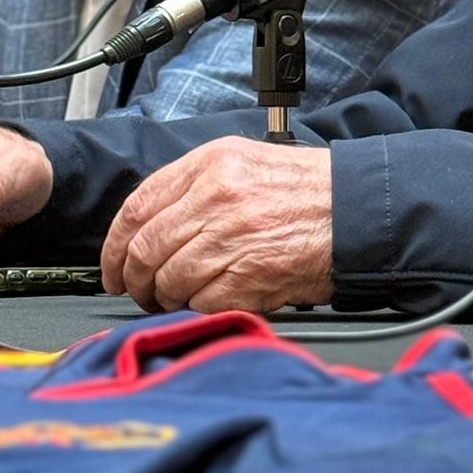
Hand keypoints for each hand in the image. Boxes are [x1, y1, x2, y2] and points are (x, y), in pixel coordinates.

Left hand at [100, 137, 332, 312]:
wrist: (360, 211)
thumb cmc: (310, 192)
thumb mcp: (247, 163)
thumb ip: (196, 186)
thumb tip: (153, 226)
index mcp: (210, 164)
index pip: (136, 207)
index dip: (113, 245)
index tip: (112, 266)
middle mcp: (216, 198)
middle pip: (145, 249)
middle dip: (134, 279)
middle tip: (140, 291)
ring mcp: (232, 238)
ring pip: (168, 279)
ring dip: (165, 298)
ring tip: (177, 300)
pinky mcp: (250, 276)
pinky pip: (201, 302)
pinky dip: (197, 309)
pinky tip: (208, 303)